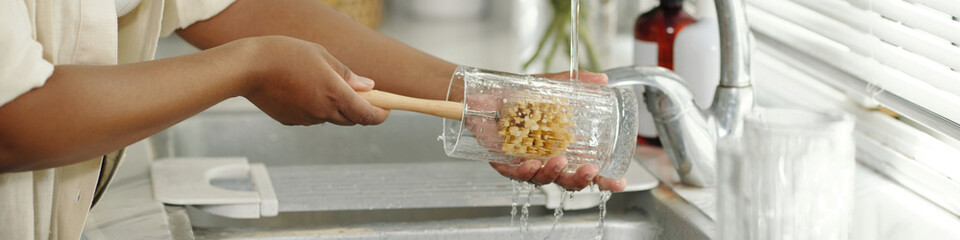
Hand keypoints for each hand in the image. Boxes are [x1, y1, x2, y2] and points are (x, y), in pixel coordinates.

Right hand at [241, 36, 388, 125]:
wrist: (248, 68)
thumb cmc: (286, 54)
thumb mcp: (322, 55)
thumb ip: (347, 74)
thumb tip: (369, 87)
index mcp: (335, 94)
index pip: (367, 115)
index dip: (380, 115)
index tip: (387, 109)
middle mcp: (323, 111)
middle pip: (351, 119)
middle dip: (358, 109)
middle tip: (357, 92)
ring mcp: (306, 119)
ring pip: (330, 117)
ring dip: (334, 106)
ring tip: (317, 81)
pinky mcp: (291, 122)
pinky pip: (310, 117)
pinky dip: (313, 107)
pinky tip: (299, 88)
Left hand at [484, 71, 626, 191]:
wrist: (484, 93)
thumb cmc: (517, 96)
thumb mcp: (550, 87)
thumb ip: (575, 83)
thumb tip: (602, 79)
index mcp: (561, 148)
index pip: (586, 169)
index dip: (604, 179)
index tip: (619, 182)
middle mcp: (545, 160)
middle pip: (567, 181)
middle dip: (580, 180)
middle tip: (591, 171)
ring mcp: (525, 164)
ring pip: (542, 179)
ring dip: (553, 173)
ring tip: (559, 161)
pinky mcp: (502, 162)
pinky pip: (514, 173)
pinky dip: (524, 171)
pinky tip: (531, 163)